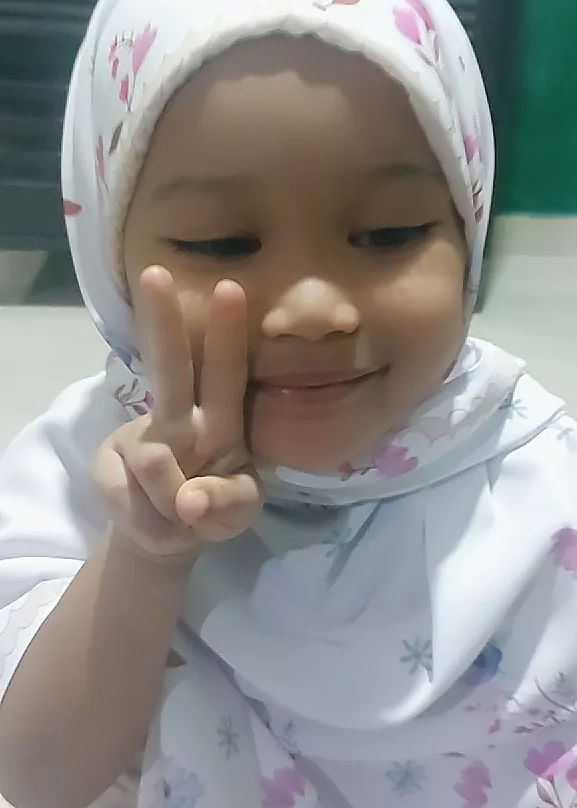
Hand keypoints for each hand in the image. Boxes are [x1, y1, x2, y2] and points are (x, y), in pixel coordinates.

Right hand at [94, 266, 261, 559]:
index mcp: (223, 416)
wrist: (165, 534)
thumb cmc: (214, 505)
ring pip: (154, 459)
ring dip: (173, 505)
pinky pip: (129, 498)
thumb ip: (228, 504)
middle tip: (154, 273)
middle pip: (170, 365)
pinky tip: (156, 524)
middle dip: (163, 321)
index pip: (228, 369)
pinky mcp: (105, 463)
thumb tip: (188, 502)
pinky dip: (151, 526)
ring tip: (183, 522)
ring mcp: (139, 437)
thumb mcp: (239, 512)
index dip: (227, 332)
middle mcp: (180, 415)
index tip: (231, 286)